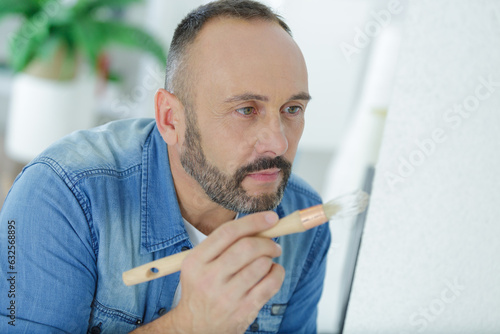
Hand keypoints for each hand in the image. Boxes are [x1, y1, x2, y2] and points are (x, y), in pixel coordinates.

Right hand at [170, 211, 284, 332]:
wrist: (196, 327)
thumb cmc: (203, 288)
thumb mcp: (200, 264)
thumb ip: (223, 245)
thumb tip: (261, 224)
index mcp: (196, 261)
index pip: (228, 232)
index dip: (253, 221)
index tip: (272, 218)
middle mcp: (209, 278)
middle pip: (247, 247)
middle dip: (267, 241)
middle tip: (273, 245)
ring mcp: (227, 296)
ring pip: (262, 264)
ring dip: (271, 258)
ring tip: (268, 261)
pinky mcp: (244, 310)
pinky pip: (271, 283)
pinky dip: (277, 273)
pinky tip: (272, 273)